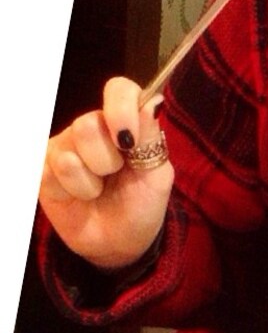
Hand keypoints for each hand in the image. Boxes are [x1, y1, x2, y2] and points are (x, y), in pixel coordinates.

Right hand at [38, 77, 173, 269]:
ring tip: (98, 191)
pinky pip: (49, 175)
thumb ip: (152, 139)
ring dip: (89, 183)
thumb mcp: (157, 176)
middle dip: (107, 161)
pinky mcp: (43, 171)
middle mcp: (91, 129)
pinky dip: (70, 194)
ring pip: (68, 154)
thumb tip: (151, 103)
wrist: (121, 242)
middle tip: (115, 176)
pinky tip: (77, 198)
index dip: (120, 108)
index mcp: (124, 123)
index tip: (128, 141)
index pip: (119, 90)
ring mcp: (64, 147)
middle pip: (87, 125)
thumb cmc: (141, 205)